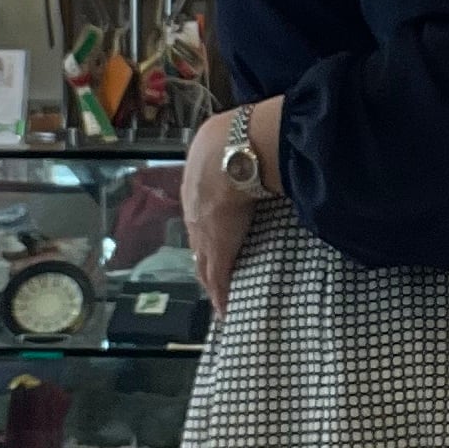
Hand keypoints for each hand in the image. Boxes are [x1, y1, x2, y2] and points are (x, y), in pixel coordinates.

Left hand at [182, 98, 282, 316]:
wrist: (232, 153)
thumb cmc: (233, 140)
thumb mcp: (226, 141)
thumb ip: (235, 147)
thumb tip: (253, 138)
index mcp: (196, 188)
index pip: (198, 218)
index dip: (203, 234)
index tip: (206, 246)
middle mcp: (195, 213)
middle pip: (197, 245)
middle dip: (203, 261)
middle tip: (209, 279)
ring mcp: (206, 234)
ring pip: (205, 264)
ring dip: (210, 281)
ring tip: (217, 296)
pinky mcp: (220, 250)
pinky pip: (218, 279)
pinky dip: (220, 295)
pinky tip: (224, 309)